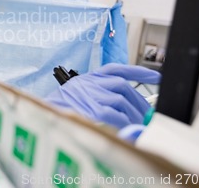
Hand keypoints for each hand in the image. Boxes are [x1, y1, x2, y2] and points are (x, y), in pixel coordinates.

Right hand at [45, 63, 160, 129]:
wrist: (42, 116)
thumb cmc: (60, 110)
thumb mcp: (79, 97)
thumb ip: (101, 100)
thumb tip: (128, 113)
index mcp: (88, 78)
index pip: (117, 69)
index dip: (138, 71)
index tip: (157, 75)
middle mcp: (91, 82)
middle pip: (123, 86)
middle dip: (139, 102)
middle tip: (146, 115)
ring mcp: (92, 94)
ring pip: (122, 100)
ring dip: (134, 115)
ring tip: (138, 126)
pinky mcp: (93, 109)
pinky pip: (116, 114)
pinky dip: (124, 122)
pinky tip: (126, 129)